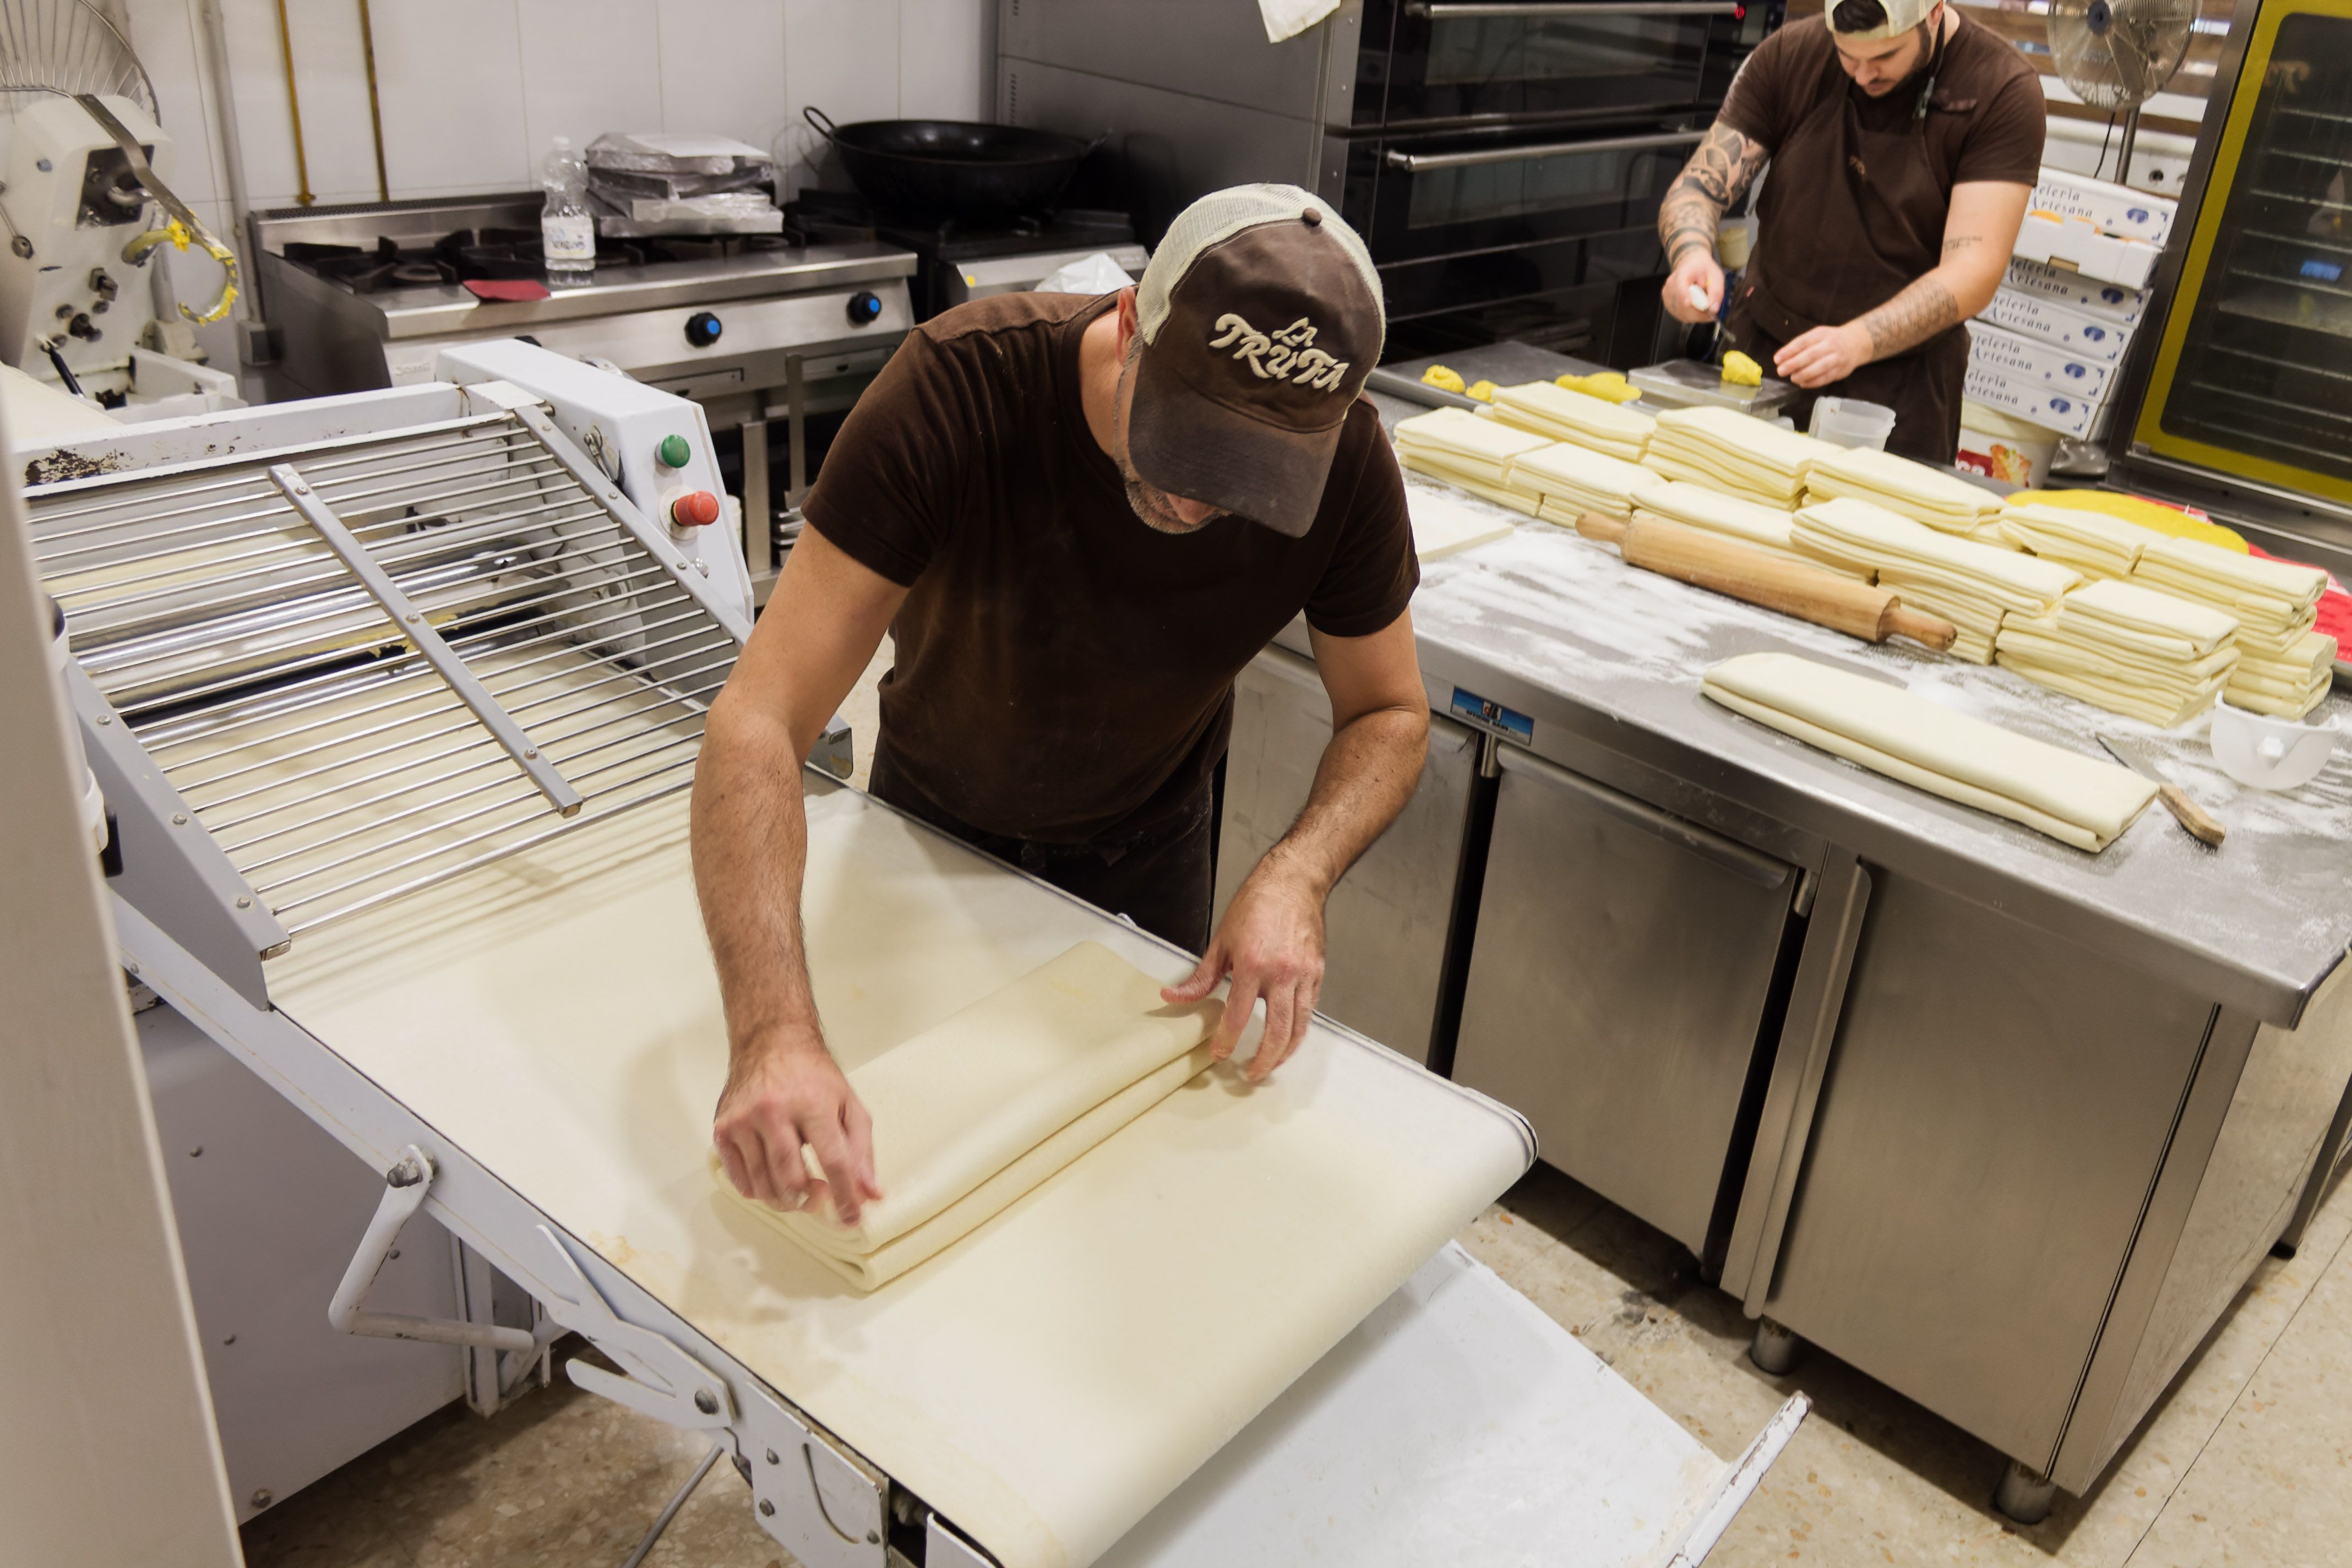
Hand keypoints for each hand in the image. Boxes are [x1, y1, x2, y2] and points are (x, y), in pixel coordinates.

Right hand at [713, 1033, 881, 1223]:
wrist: (770, 1043)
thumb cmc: (813, 1076)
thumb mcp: (849, 1104)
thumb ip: (862, 1150)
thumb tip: (870, 1194)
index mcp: (812, 1103)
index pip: (833, 1161)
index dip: (845, 1196)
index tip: (852, 1219)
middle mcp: (773, 1111)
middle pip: (792, 1179)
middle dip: (810, 1200)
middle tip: (820, 1197)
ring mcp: (743, 1121)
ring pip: (763, 1186)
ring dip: (785, 1200)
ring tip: (798, 1188)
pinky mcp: (722, 1130)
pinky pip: (741, 1181)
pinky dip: (759, 1191)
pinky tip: (773, 1179)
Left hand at [1162, 856, 1325, 1082]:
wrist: (1292, 882)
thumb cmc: (1256, 905)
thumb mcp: (1221, 941)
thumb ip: (1200, 977)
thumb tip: (1174, 997)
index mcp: (1252, 965)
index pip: (1238, 1016)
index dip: (1227, 1041)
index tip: (1219, 1054)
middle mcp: (1281, 974)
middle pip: (1276, 1032)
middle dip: (1262, 1060)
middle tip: (1249, 1074)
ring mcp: (1303, 975)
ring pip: (1298, 1028)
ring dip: (1283, 1053)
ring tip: (1269, 1065)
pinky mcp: (1317, 973)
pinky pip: (1309, 1011)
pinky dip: (1299, 1031)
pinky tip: (1287, 1039)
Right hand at [1662, 251, 1725, 323]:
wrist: (1691, 264)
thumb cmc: (1702, 269)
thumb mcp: (1716, 276)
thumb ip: (1716, 292)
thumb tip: (1713, 310)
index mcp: (1681, 275)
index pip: (1682, 293)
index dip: (1692, 304)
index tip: (1704, 309)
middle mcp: (1670, 287)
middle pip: (1682, 308)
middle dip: (1699, 313)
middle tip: (1710, 308)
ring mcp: (1667, 297)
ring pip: (1682, 315)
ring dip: (1696, 314)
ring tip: (1702, 303)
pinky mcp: (1668, 304)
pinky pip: (1680, 316)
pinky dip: (1691, 315)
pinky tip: (1695, 306)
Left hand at [1774, 323, 1871, 389]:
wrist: (1855, 343)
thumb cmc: (1829, 340)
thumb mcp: (1816, 336)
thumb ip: (1800, 346)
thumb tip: (1781, 359)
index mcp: (1821, 334)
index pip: (1803, 342)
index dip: (1789, 351)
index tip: (1777, 359)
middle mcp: (1830, 345)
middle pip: (1811, 355)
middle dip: (1794, 364)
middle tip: (1781, 371)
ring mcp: (1837, 358)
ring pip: (1820, 368)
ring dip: (1804, 374)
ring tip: (1792, 378)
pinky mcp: (1840, 370)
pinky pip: (1826, 378)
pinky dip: (1813, 382)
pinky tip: (1802, 383)